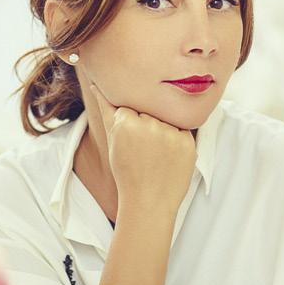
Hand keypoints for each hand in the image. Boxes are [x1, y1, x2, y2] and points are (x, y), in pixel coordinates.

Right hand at [88, 82, 196, 217]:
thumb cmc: (128, 172)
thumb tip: (96, 82)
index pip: (131, 106)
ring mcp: (169, 132)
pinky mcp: (187, 141)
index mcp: (125, 122)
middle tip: (145, 151)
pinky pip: (184, 129)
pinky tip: (170, 157)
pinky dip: (178, 140)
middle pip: (150, 110)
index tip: (132, 141)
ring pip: (167, 118)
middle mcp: (148, 124)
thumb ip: (107, 108)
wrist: (149, 202)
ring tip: (157, 155)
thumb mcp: (113, 139)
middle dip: (148, 125)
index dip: (131, 123)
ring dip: (164, 131)